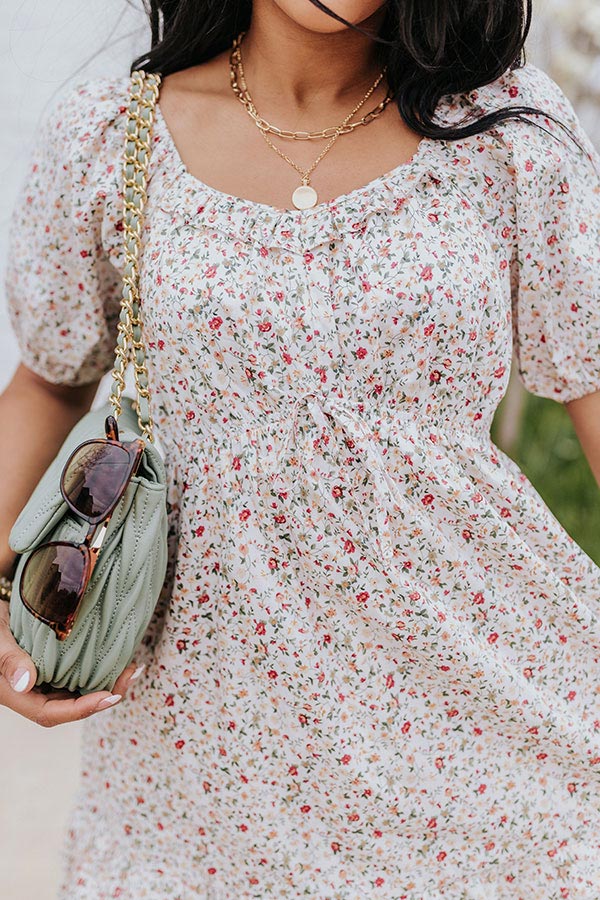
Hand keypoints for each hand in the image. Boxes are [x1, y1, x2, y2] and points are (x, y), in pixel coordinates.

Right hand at [0, 601, 143, 726]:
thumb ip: (9, 661)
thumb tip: (26, 683)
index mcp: (18, 695)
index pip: (51, 713)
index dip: (82, 709)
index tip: (109, 697)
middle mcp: (34, 693)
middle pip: (71, 706)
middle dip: (103, 697)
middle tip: (130, 676)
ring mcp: (45, 681)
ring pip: (77, 691)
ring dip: (105, 683)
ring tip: (130, 668)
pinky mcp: (54, 667)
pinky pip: (77, 674)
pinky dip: (98, 669)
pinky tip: (115, 657)